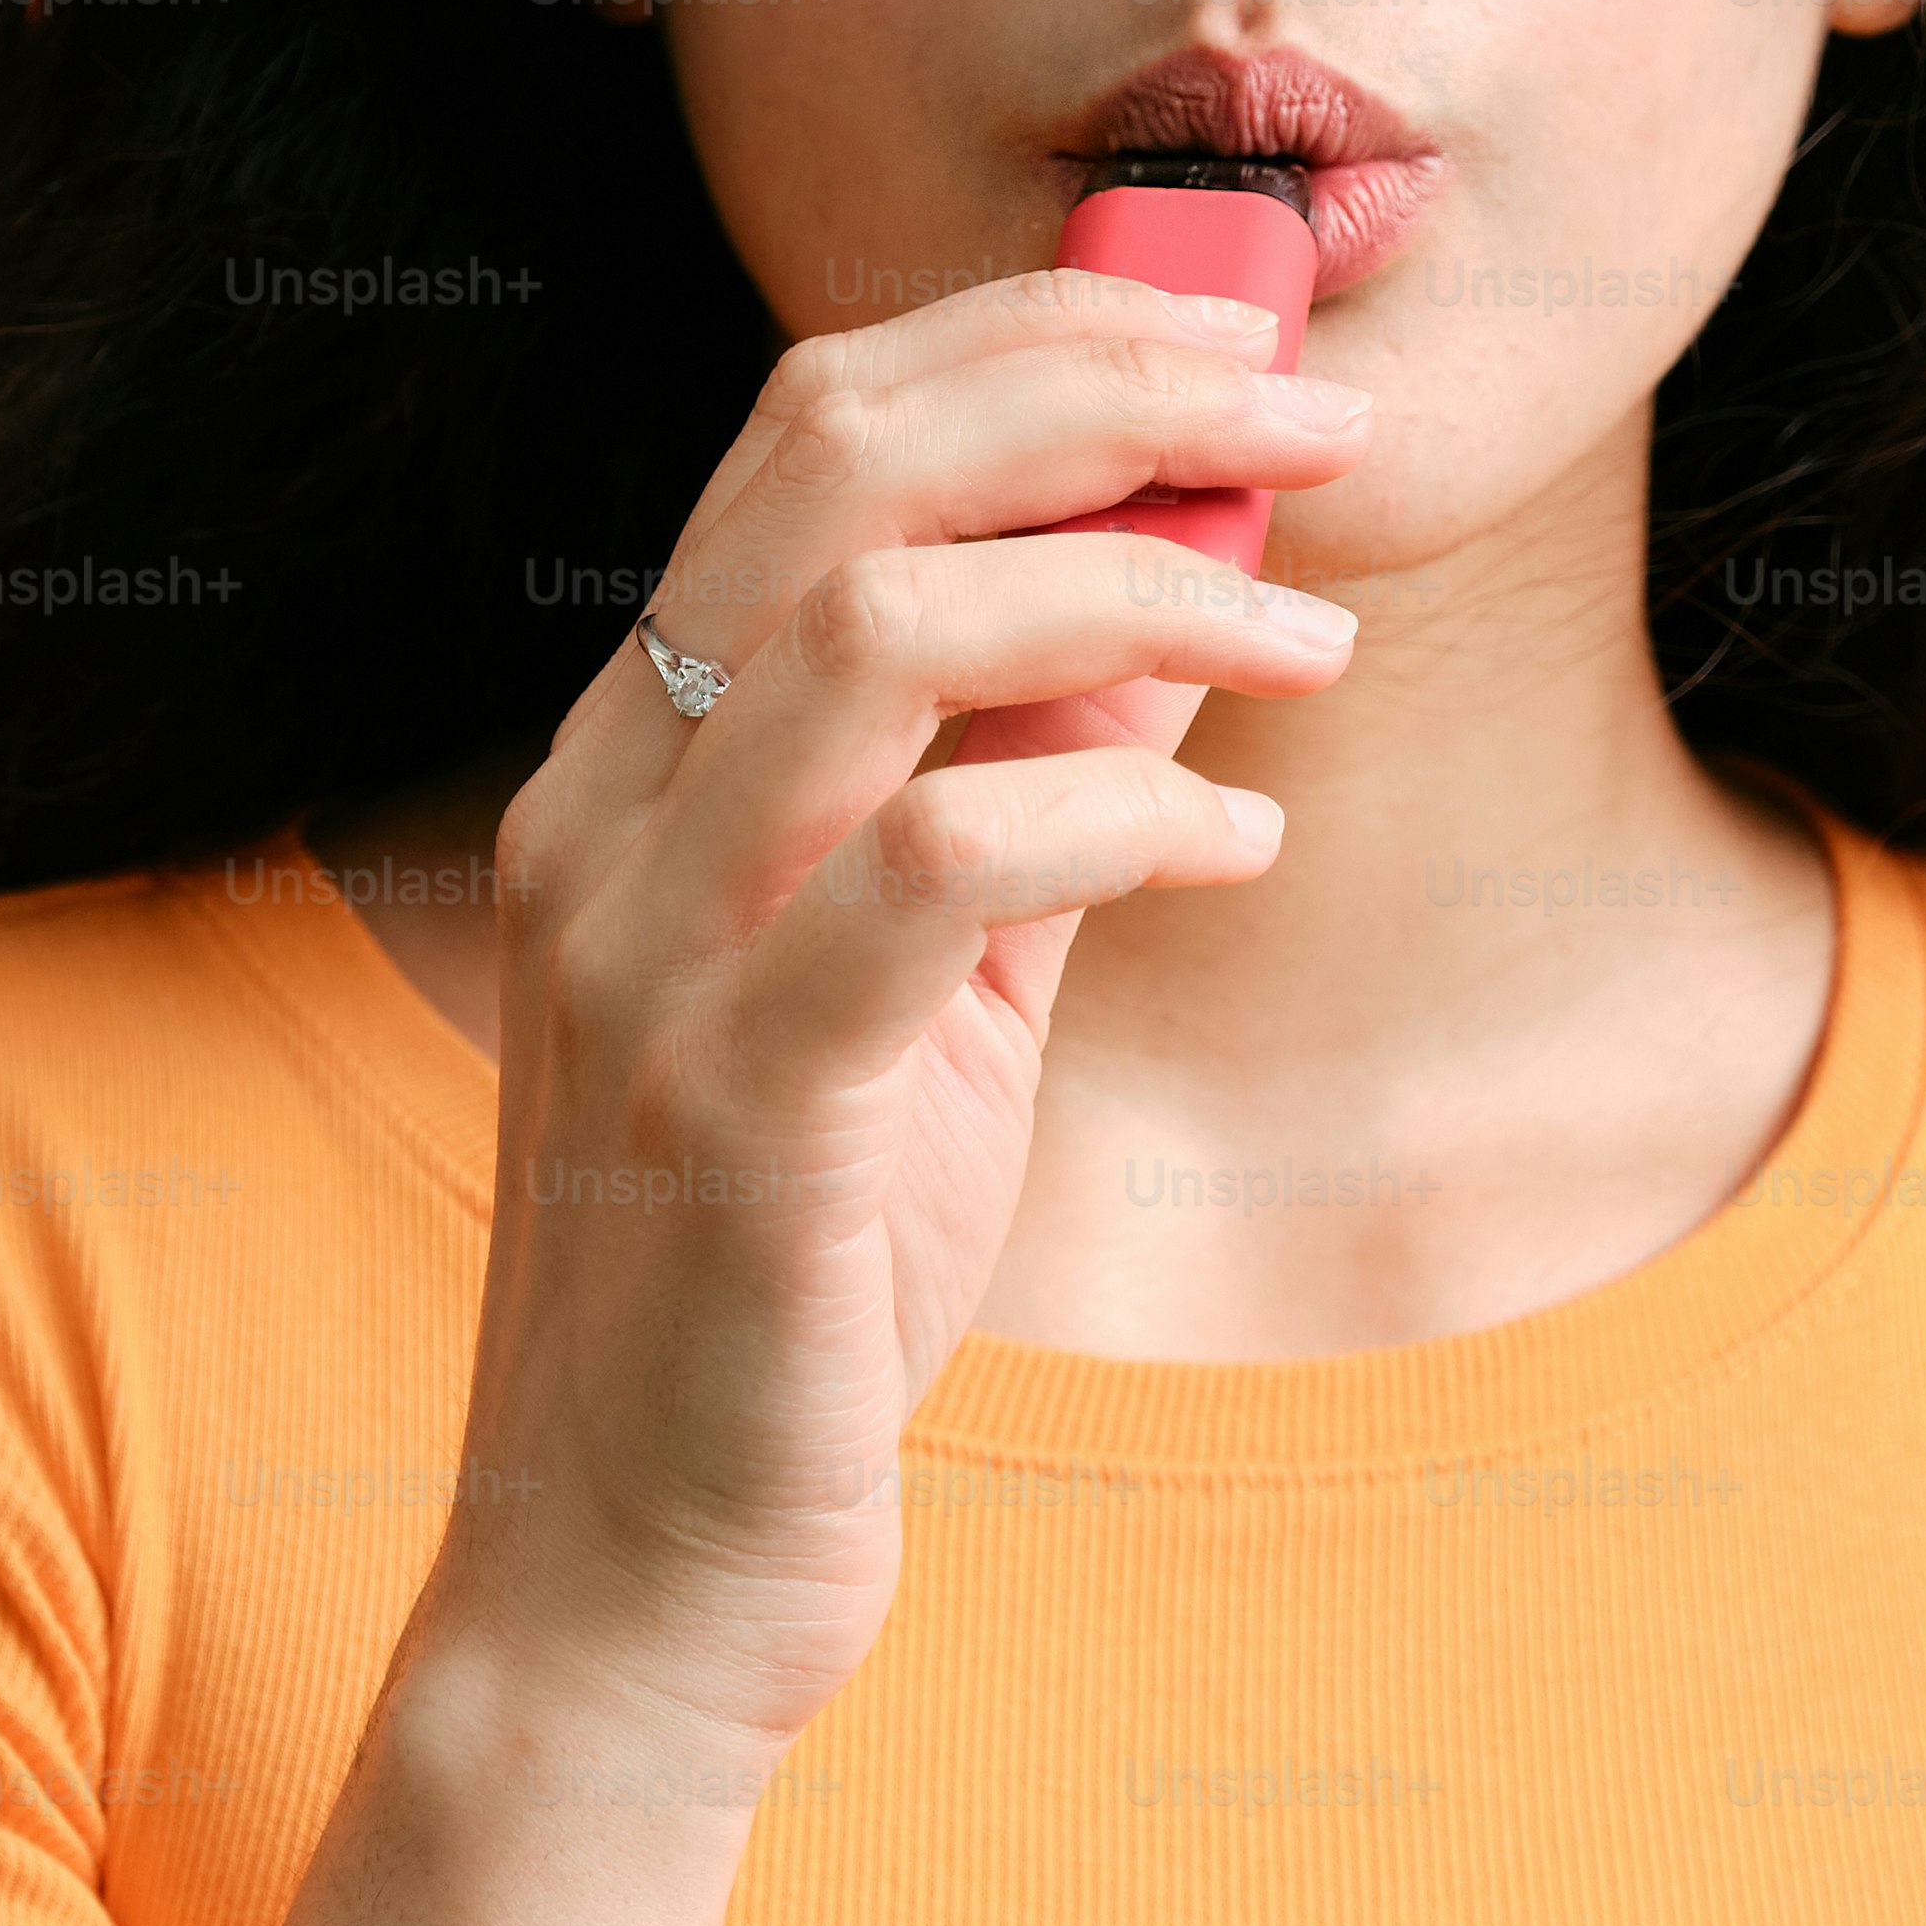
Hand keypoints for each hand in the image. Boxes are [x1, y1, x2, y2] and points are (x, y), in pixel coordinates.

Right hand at [405, 270, 1371, 1762]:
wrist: (638, 1587)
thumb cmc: (792, 1281)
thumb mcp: (930, 995)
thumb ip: (1023, 794)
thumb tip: (1177, 605)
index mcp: (640, 759)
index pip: (815, 429)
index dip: (1040, 339)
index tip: (1239, 341)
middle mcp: (612, 815)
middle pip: (842, 461)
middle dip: (1105, 386)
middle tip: (1313, 412)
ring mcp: (649, 955)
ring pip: (885, 630)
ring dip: (1142, 587)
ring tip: (1305, 636)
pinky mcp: (732, 1106)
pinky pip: (939, 872)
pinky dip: (1125, 816)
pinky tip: (1235, 846)